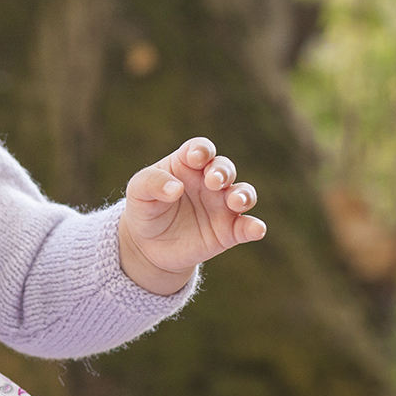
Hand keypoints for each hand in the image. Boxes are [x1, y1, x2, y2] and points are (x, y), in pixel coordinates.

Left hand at [118, 137, 265, 295]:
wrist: (148, 245)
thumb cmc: (145, 208)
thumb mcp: (138, 192)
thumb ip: (152, 183)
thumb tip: (175, 188)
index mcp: (187, 165)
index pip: (200, 149)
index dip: (201, 150)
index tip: (195, 158)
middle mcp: (209, 182)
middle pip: (224, 169)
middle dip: (222, 172)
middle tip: (213, 182)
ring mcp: (221, 206)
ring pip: (243, 194)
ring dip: (243, 195)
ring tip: (235, 202)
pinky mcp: (228, 231)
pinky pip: (246, 227)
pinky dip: (254, 227)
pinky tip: (256, 229)